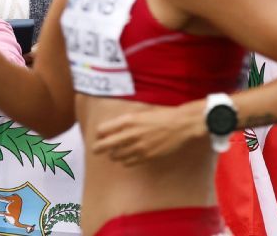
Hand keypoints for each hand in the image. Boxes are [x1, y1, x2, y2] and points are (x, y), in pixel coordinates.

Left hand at [91, 102, 205, 166]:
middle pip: (105, 145)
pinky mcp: (147, 156)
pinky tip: (127, 158)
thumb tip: (110, 130)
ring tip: (114, 153)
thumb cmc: (161, 116)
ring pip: (116, 156)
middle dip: (97, 148)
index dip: (99, 134)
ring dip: (113, 155)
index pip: (102, 130)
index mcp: (128, 120)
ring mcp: (138, 147)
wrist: (180, 125)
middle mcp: (131, 134)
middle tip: (95, 149)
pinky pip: (128, 163)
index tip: (99, 135)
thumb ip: (125, 122)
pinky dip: (124, 161)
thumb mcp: (140, 114)